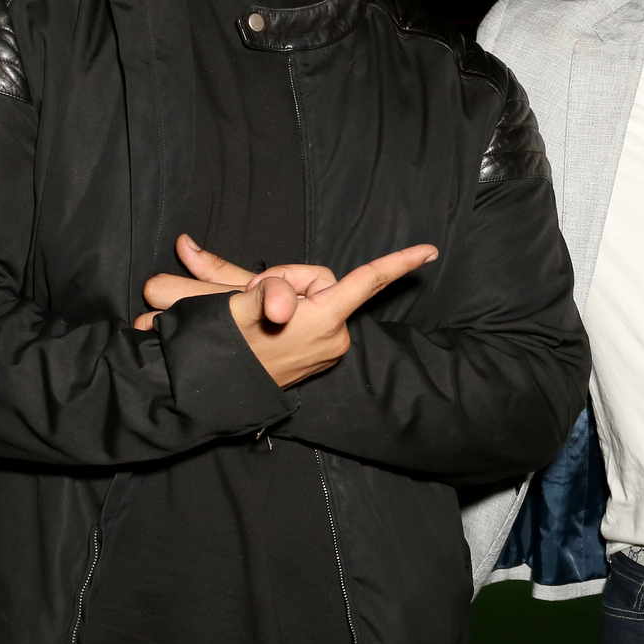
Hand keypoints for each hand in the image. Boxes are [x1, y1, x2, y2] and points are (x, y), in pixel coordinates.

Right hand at [133, 234, 435, 386]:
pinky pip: (308, 317)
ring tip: (253, 317)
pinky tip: (264, 324)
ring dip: (279, 297)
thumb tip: (227, 271)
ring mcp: (326, 349)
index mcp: (322, 321)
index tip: (431, 250)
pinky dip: (286, 312)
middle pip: (317, 281)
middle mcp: (332, 337)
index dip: (398, 263)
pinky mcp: (316, 356)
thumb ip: (247, 284)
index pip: (366, 282)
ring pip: (309, 298)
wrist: (212, 393)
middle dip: (282, 280)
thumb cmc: (224, 349)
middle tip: (251, 297)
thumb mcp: (232, 306)